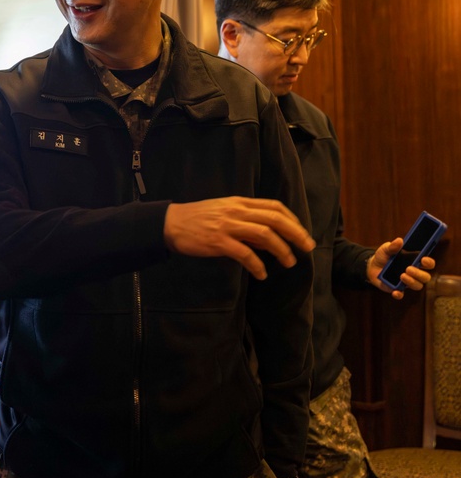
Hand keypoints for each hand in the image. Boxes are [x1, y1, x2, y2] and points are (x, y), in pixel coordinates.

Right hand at [164, 197, 314, 280]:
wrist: (169, 223)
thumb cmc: (197, 219)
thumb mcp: (224, 213)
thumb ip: (246, 223)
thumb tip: (269, 240)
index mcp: (239, 202)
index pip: (274, 207)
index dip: (292, 220)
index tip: (302, 233)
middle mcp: (236, 211)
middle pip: (274, 219)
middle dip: (296, 234)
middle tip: (307, 248)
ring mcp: (227, 226)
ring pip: (264, 235)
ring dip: (281, 250)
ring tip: (289, 262)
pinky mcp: (218, 242)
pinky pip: (245, 254)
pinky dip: (257, 265)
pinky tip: (262, 274)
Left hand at [367, 237, 434, 298]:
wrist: (372, 266)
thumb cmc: (384, 256)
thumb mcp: (386, 249)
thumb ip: (392, 246)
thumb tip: (399, 240)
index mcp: (415, 262)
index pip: (428, 264)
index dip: (429, 262)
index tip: (423, 259)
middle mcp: (414, 273)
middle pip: (425, 277)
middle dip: (419, 274)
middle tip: (408, 268)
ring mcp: (406, 282)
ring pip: (417, 286)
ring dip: (412, 282)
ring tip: (402, 275)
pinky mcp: (397, 289)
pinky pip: (401, 294)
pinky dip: (399, 294)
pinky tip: (395, 292)